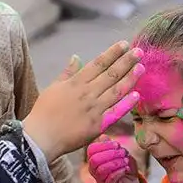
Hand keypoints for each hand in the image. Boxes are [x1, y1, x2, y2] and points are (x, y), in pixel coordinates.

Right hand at [23, 41, 144, 160]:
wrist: (42, 137)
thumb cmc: (44, 112)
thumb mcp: (53, 87)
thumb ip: (67, 73)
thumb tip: (76, 57)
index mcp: (76, 83)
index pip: (98, 64)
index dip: (112, 53)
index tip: (124, 45)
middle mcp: (87, 93)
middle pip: (111, 74)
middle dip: (126, 61)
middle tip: (139, 51)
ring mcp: (94, 109)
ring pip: (116, 90)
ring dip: (130, 78)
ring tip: (141, 67)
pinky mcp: (98, 125)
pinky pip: (116, 112)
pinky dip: (127, 103)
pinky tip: (137, 94)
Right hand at [86, 135, 142, 182]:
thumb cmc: (125, 167)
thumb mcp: (121, 154)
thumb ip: (112, 146)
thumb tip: (103, 136)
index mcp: (95, 159)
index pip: (91, 150)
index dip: (103, 145)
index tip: (117, 144)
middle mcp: (94, 170)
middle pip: (94, 159)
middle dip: (110, 153)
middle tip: (123, 152)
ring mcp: (100, 180)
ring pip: (102, 169)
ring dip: (116, 162)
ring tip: (126, 160)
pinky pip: (110, 178)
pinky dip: (119, 171)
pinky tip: (126, 168)